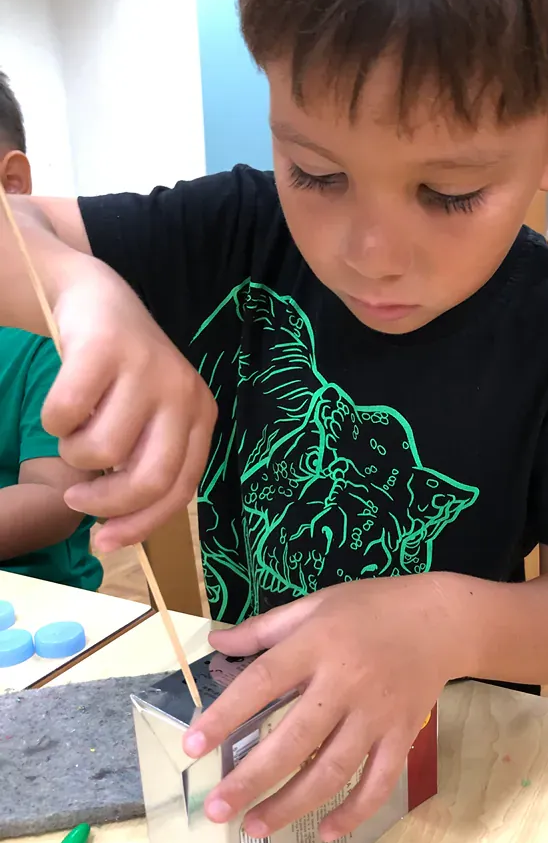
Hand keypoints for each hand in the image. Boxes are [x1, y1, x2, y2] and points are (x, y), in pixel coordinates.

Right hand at [42, 263, 216, 548]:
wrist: (97, 300)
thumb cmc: (121, 376)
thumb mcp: (147, 420)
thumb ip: (142, 466)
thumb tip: (114, 533)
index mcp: (200, 416)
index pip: (180, 489)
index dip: (141, 524)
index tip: (104, 542)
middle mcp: (183, 392)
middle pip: (148, 479)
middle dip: (105, 503)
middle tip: (77, 499)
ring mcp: (147, 368)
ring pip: (101, 450)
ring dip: (74, 453)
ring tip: (74, 431)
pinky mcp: (106, 348)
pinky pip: (66, 413)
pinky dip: (52, 420)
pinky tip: (62, 404)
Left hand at [183, 575, 463, 840]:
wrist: (442, 618)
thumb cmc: (371, 607)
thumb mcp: (315, 604)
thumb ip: (264, 628)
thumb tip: (216, 642)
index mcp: (317, 645)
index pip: (262, 682)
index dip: (224, 716)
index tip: (191, 747)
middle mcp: (345, 682)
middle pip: (293, 740)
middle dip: (251, 779)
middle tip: (216, 809)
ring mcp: (376, 714)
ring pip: (332, 770)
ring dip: (292, 805)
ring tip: (255, 827)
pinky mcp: (403, 734)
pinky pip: (379, 782)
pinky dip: (355, 812)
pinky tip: (325, 831)